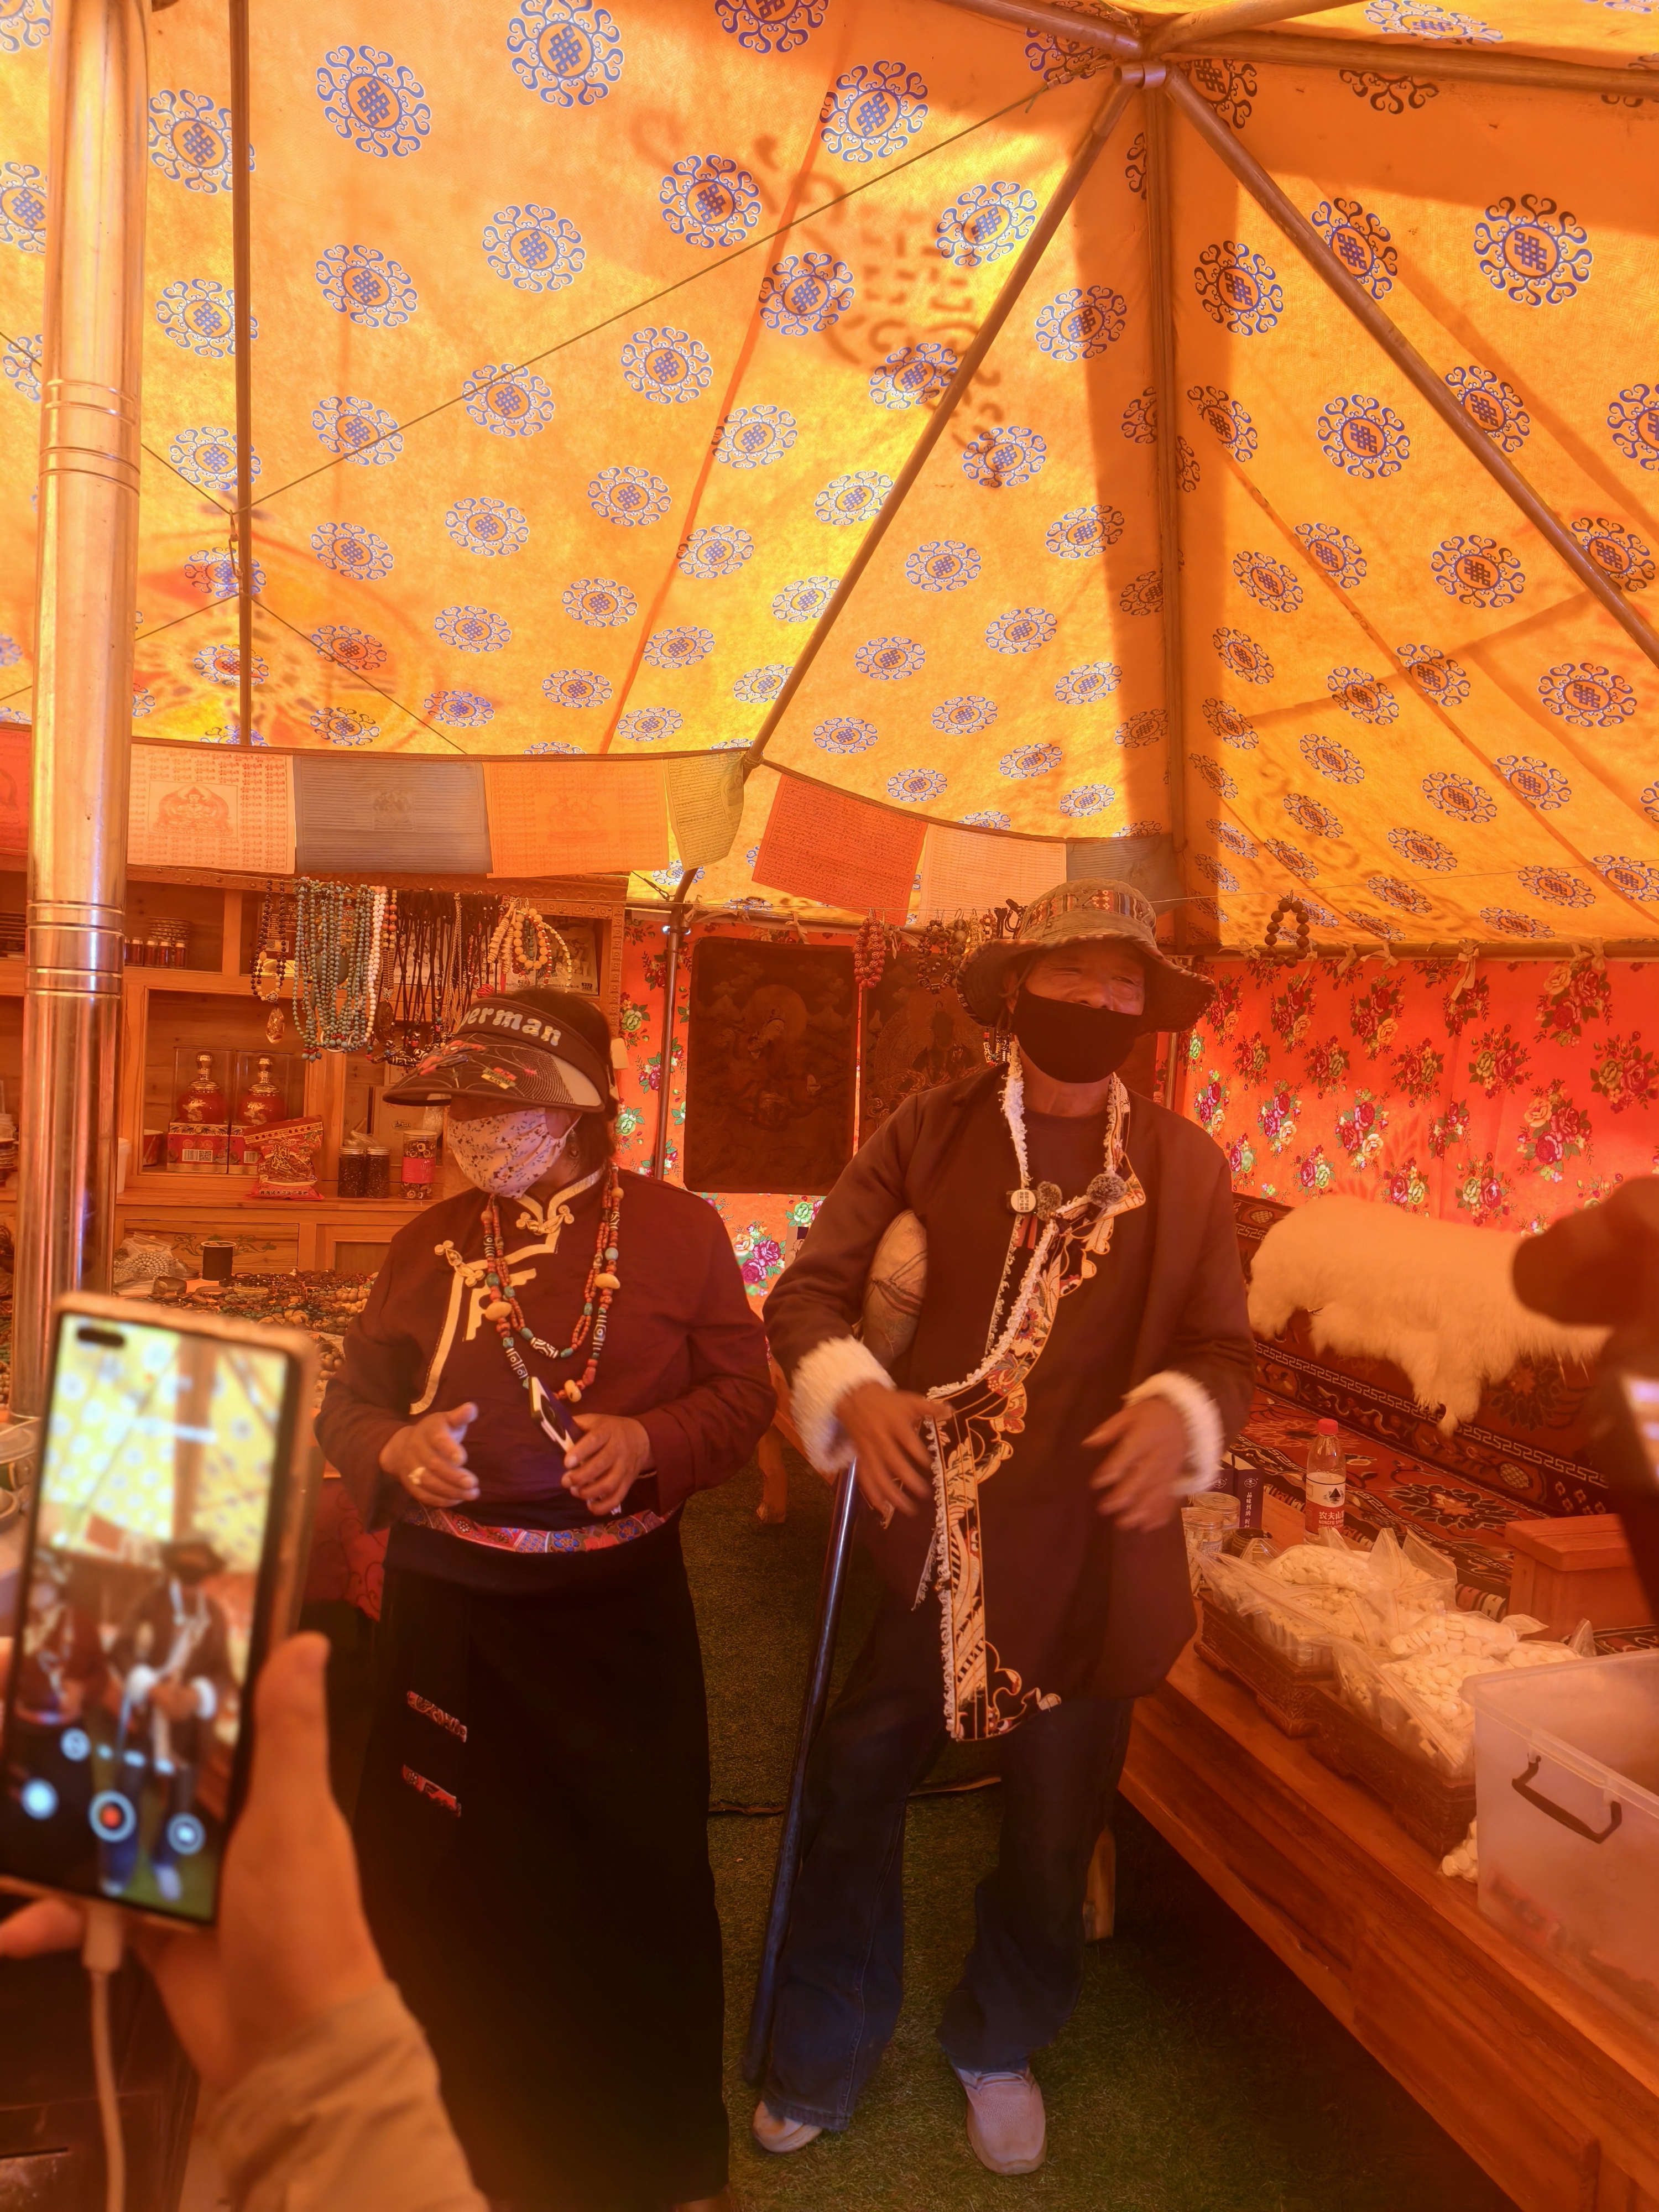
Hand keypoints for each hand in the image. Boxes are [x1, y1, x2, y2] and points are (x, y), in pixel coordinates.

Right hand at [0, 1634, 385, 2095]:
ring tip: (6, 1833)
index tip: (98, 1661)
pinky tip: (18, 1926)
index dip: (160, 1693)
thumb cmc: (300, 1920)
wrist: (288, 2047)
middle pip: (148, 1778)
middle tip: (19, 1742)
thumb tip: (308, 1640)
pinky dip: (58, 1918)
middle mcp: (225, 1823)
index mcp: (265, 1786)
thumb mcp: (295, 1817)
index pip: (208, 1723)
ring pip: (112, 1841)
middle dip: (89, 1763)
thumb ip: (291, 1735)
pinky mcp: (155, 1933)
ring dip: (58, 1842)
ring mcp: (186, 1878)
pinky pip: (95, 1913)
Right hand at [379, 1403, 479, 1506]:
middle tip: (473, 1483)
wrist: (404, 1445)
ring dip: (450, 1491)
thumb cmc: (435, 1432)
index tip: (463, 1459)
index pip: (437, 1439)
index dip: (449, 1449)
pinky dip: (440, 1500)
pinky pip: (423, 1495)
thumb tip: (471, 1408)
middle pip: (433, 1465)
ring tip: (472, 1494)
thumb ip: (460, 1416)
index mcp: (428, 1430)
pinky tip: (458, 1499)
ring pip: (428, 1482)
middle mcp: (416, 1449)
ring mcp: (410, 1467)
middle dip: (454, 1476)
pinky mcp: (409, 1483)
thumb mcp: (447, 1420)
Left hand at [561, 1413, 651, 1516]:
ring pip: (609, 1484)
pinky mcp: (628, 1482)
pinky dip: (604, 1506)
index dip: (580, 1452)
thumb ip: (576, 1425)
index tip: (566, 1463)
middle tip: (565, 1481)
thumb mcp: (595, 1420)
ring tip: (575, 1491)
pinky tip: (590, 1506)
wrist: (641, 1437)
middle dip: (580, 1476)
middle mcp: (618, 1449)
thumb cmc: (611, 1429)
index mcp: (608, 1431)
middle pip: (601, 1465)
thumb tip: (554, 1431)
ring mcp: (624, 1467)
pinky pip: (618, 1497)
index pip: (595, 1440)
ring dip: (590, 1492)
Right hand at [837, 1382, 937, 1522]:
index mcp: (893, 1423)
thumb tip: (952, 1413)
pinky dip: (872, 1495)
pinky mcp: (861, 1458)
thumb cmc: (887, 1401)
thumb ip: (930, 1407)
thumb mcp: (909, 1400)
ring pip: (877, 1475)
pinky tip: (883, 1509)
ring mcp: (868, 1450)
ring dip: (890, 1493)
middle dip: (907, 1478)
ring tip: (907, 1508)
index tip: (929, 1465)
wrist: (854, 1397)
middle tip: (924, 1492)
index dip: (917, 1453)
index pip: (906, 1440)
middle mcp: (879, 1438)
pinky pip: (865, 1479)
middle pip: (892, 1461)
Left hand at [1087, 1397, 1189, 1530]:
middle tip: (1105, 1509)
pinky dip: (1161, 1513)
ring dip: (1142, 1509)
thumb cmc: (1151, 1415)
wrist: (1185, 1417)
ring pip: (1157, 1491)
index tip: (1096, 1483)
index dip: (1113, 1468)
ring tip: (1125, 1523)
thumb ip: (1110, 1429)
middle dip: (1125, 1494)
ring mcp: (1170, 1469)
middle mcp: (1160, 1454)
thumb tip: (1087, 1443)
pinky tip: (1148, 1527)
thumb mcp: (1130, 1414)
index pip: (1129, 1453)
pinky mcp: (1176, 1478)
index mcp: (1146, 1436)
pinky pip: (1171, 1497)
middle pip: (1143, 1477)